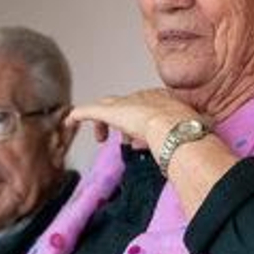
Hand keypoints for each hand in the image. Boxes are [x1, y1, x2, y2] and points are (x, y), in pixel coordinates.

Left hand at [66, 88, 199, 151]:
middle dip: (121, 121)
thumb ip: (177, 143)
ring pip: (106, 108)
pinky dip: (78, 117)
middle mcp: (141, 98)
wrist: (173, 126)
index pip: (144, 109)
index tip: (139, 140)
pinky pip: (87, 111)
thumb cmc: (184, 132)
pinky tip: (69, 122)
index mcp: (159, 100)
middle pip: (124, 105)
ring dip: (102, 123)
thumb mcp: (184, 137)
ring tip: (100, 138)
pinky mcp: (109, 111)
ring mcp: (125, 104)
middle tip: (121, 137)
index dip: (139, 124)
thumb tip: (174, 155)